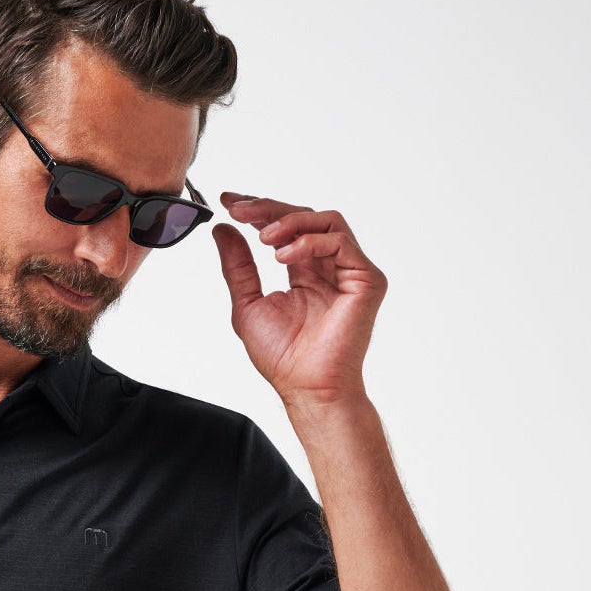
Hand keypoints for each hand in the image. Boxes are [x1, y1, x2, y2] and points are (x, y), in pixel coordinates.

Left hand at [212, 194, 386, 408]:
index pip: (285, 229)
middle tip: (239, 209)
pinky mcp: (366, 279)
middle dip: (269, 208)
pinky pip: (341, 241)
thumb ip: (237, 266)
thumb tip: (223, 229)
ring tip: (264, 238)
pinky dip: (310, 241)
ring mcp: (350, 271)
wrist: (306, 388)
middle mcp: (329, 267)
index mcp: (305, 272)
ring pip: (326, 220)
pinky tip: (284, 256)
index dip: (259, 211)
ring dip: (290, 221)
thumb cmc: (283, 358)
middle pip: (305, 217)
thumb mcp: (246, 304)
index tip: (228, 203)